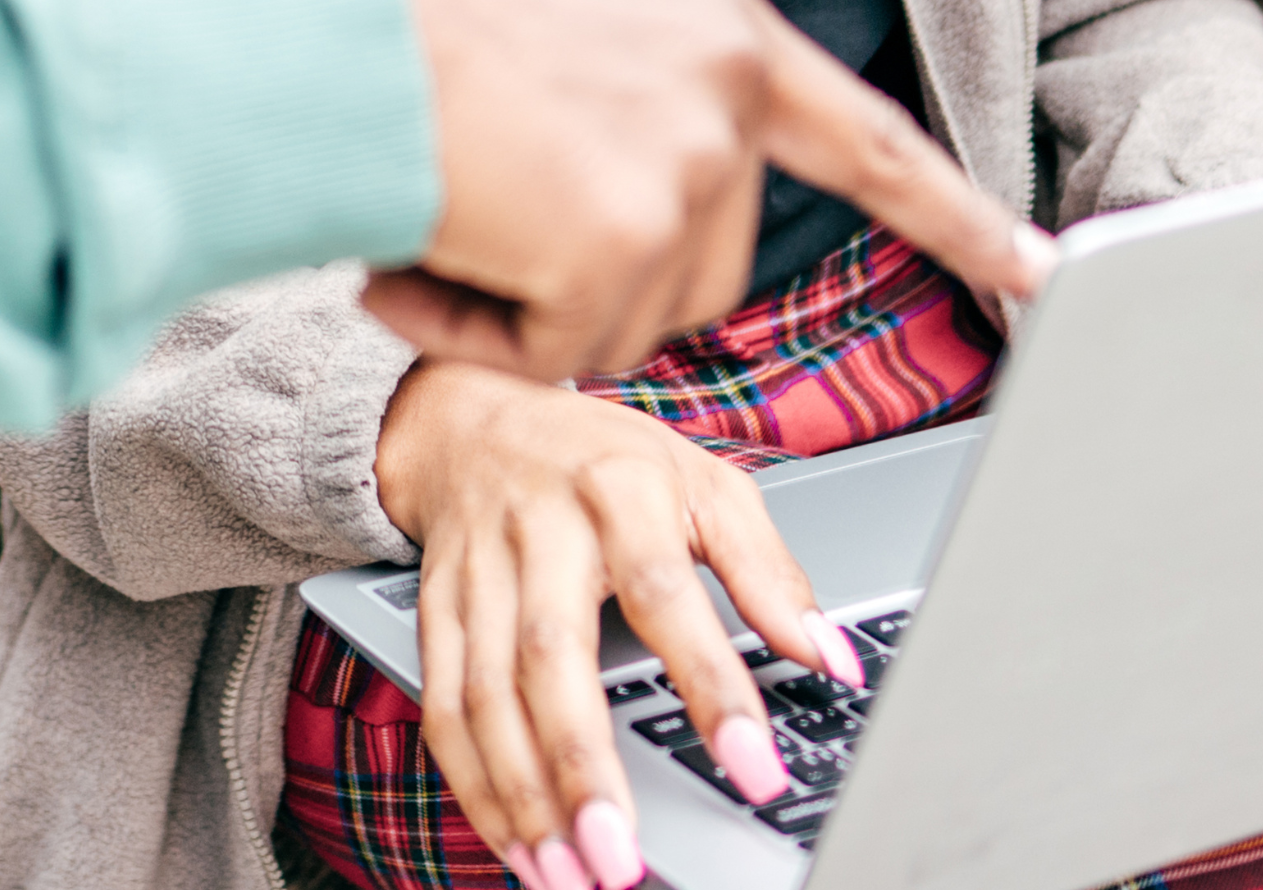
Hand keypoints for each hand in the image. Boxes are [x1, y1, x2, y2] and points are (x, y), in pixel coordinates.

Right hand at [364, 0, 1052, 383]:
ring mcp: (682, 170)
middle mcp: (723, 92)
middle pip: (705, 274)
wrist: (305, 14)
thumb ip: (634, 95)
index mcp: (715, 27)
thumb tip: (640, 214)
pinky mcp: (619, 246)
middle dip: (595, 278)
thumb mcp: (559, 19)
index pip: (870, 140)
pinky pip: (555, 359)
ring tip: (440, 198)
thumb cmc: (390, 9)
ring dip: (519, 302)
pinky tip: (418, 245)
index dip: (957, 215)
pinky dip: (474, 330)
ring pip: (623, 327)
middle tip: (481, 196)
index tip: (1042, 269)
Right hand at [374, 363, 852, 889]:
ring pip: (487, 695)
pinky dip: (473, 783)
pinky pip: (443, 705)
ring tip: (571, 874)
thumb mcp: (703, 484)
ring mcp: (477, 573)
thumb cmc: (603, 459)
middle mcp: (539, 531)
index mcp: (619, 490)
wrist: (468, 417)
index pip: (666, 593)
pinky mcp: (431, 610)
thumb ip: (769, 571)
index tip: (754, 768)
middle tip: (623, 858)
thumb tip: (832, 656)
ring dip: (523, 796)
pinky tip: (513, 842)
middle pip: (553, 657)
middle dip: (584, 767)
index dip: (711, 683)